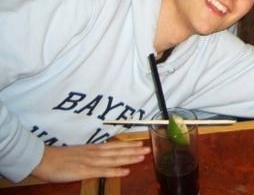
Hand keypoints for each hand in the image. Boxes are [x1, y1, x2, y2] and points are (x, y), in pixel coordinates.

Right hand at [31, 141, 149, 181]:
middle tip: (148, 149)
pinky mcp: (86, 171)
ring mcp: (92, 161)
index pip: (115, 145)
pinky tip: (126, 171)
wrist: (44, 159)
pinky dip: (116, 171)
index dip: (128, 144)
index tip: (140, 143)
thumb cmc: (59, 157)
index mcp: (93, 148)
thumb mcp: (78, 152)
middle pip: (119, 151)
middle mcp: (95, 153)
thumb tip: (100, 155)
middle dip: (134, 150)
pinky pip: (104, 171)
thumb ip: (90, 154)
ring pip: (115, 159)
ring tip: (142, 156)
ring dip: (130, 158)